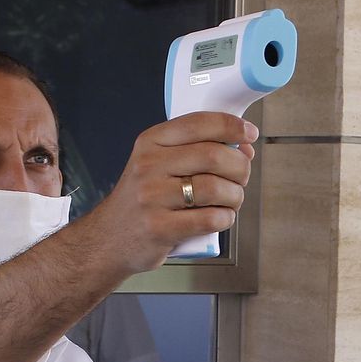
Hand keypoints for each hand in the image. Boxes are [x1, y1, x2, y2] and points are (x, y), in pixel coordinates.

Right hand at [94, 112, 257, 274]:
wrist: (110, 238)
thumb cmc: (145, 199)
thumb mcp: (160, 164)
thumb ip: (198, 151)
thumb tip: (244, 147)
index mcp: (151, 142)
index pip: (199, 123)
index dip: (233, 126)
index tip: (249, 134)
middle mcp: (149, 165)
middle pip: (214, 156)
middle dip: (240, 167)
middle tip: (241, 177)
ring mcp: (153, 197)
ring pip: (216, 188)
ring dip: (235, 196)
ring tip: (230, 201)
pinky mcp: (160, 228)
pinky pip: (211, 219)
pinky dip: (226, 219)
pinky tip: (220, 218)